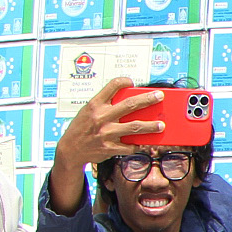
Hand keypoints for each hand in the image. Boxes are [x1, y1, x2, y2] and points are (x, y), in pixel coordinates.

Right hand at [48, 77, 161, 211]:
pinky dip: (137, 144)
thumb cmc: (81, 128)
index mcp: (95, 105)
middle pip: (130, 105)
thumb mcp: (88, 112)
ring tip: (161, 125)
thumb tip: (129, 102)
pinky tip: (143, 143)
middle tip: (160, 96)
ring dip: (150, 126)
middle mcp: (101, 117)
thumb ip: (105, 106)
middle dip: (147, 99)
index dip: (124, 81)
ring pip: (135, 127)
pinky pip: (130, 145)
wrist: (70, 150)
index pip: (111, 87)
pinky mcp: (110, 147)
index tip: (132, 81)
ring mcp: (106, 133)